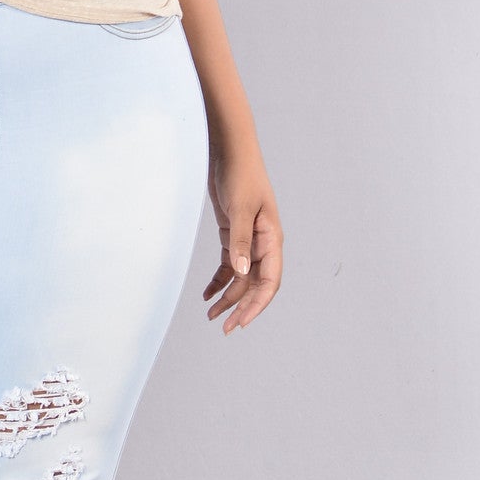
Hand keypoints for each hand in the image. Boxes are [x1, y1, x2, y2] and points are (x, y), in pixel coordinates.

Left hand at [202, 141, 282, 334]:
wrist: (230, 151)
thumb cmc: (241, 175)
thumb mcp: (240, 209)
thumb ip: (241, 241)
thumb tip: (242, 272)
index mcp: (272, 239)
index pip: (270, 281)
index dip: (257, 304)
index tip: (240, 322)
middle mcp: (263, 243)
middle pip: (256, 284)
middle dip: (241, 307)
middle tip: (224, 328)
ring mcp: (249, 240)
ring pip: (242, 278)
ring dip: (228, 297)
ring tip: (211, 315)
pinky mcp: (234, 234)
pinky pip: (230, 265)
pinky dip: (220, 280)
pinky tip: (207, 294)